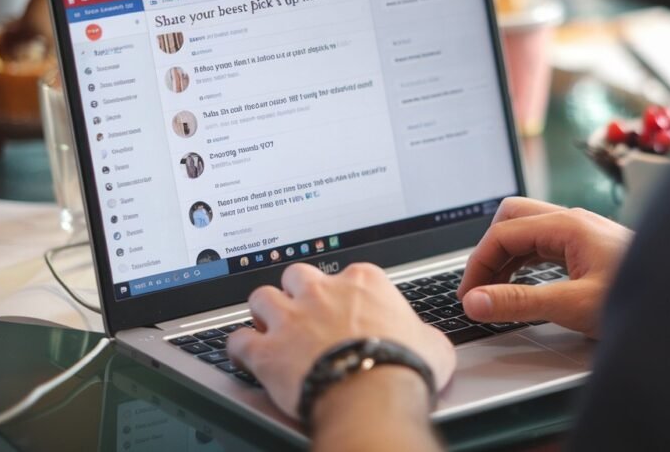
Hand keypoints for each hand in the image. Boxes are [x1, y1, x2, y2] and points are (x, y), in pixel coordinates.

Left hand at [228, 263, 455, 419]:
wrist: (373, 394)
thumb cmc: (405, 367)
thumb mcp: (431, 343)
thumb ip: (420, 332)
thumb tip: (426, 339)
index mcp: (364, 282)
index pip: (348, 274)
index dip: (345, 294)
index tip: (347, 309)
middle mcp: (322, 291)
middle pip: (298, 275)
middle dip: (298, 292)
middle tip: (305, 313)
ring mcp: (290, 317)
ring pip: (261, 297)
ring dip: (264, 313)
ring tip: (270, 328)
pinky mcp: (266, 350)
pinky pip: (238, 339)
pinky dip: (240, 347)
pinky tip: (246, 355)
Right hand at [457, 197, 632, 338]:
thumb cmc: (641, 297)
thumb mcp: (572, 306)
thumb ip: (520, 302)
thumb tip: (476, 301)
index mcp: (567, 226)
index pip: (503, 233)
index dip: (477, 264)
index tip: (468, 296)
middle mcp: (572, 222)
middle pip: (511, 219)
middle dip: (488, 251)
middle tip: (478, 288)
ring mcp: (581, 232)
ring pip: (526, 231)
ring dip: (505, 257)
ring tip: (494, 291)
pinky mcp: (588, 247)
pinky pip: (543, 245)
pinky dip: (523, 262)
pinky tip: (522, 285)